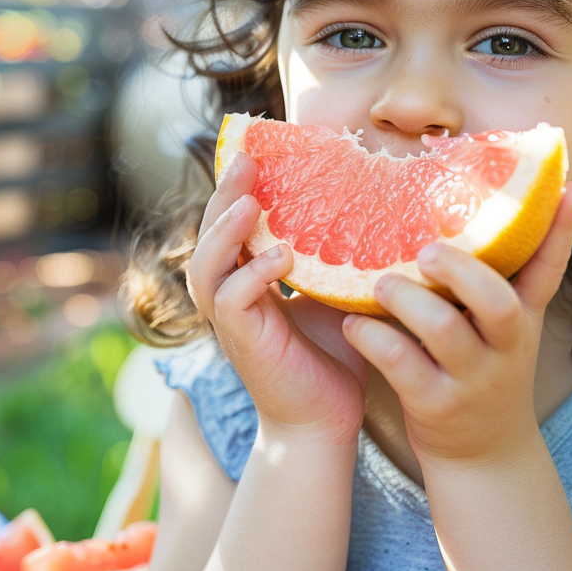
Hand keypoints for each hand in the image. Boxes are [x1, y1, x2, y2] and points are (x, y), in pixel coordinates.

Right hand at [187, 151, 366, 443]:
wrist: (327, 421)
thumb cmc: (333, 356)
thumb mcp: (332, 292)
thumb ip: (331, 255)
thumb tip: (366, 204)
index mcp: (246, 277)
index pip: (231, 223)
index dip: (237, 187)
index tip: (257, 149)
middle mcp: (229, 294)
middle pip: (209, 234)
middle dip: (224, 194)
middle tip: (247, 158)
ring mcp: (231, 320)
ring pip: (205, 265)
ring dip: (225, 230)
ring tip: (250, 202)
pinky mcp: (242, 343)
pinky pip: (232, 300)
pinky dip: (252, 274)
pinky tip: (280, 256)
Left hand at [341, 183, 571, 469]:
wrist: (485, 455)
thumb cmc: (483, 370)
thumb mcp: (505, 328)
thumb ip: (496, 278)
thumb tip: (479, 209)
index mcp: (522, 318)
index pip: (549, 268)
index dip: (561, 228)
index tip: (567, 185)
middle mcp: (504, 346)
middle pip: (496, 300)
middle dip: (460, 269)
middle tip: (425, 250)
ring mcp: (472, 378)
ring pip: (444, 330)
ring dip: (407, 299)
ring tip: (380, 284)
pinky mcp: (436, 404)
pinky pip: (402, 365)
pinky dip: (373, 339)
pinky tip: (353, 324)